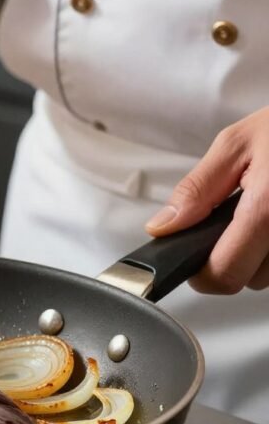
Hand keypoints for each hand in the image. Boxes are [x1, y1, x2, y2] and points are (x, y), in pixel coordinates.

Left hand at [146, 106, 268, 292]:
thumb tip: (164, 227)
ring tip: (264, 210)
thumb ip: (197, 190)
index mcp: (268, 208)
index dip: (200, 272)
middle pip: (250, 279)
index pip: (225, 274)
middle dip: (232, 256)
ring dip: (260, 253)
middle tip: (234, 218)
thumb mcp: (235, 144)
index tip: (191, 256)